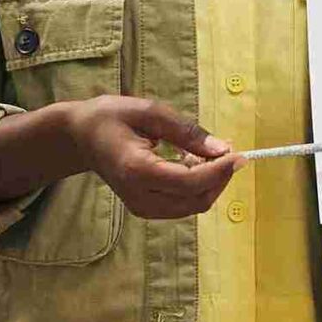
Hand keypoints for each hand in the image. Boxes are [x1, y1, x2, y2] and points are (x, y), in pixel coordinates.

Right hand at [70, 96, 239, 219]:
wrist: (82, 136)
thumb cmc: (111, 117)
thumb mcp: (150, 112)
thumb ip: (187, 132)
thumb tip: (222, 149)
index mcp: (137, 170)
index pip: (189, 182)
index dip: (219, 171)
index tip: (240, 153)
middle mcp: (139, 196)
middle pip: (196, 199)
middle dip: (219, 177)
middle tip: (225, 149)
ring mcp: (141, 207)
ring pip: (193, 205)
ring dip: (209, 182)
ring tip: (202, 152)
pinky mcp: (145, 209)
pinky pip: (182, 204)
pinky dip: (196, 186)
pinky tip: (190, 163)